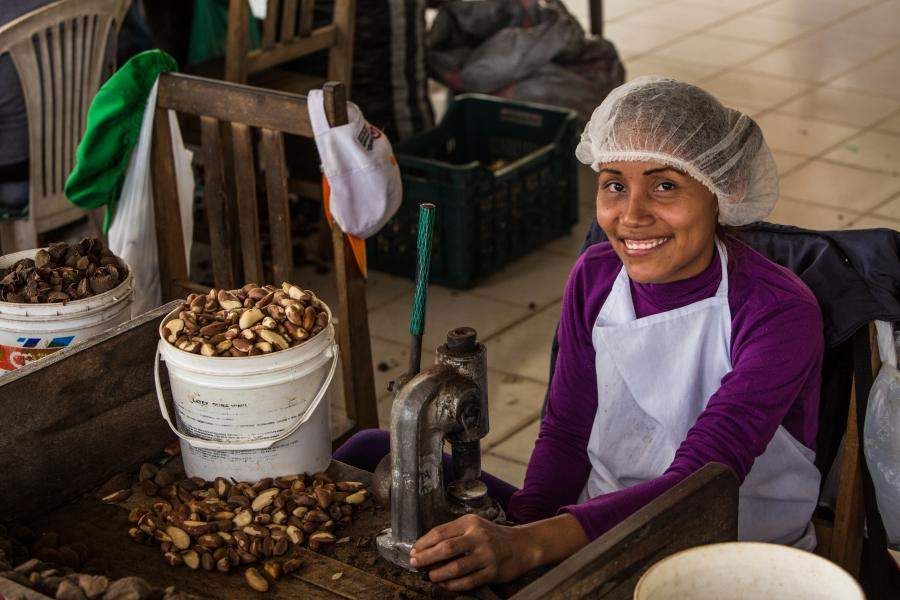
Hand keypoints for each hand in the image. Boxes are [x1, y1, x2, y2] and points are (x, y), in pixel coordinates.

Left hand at [409, 514, 534, 590]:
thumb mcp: (474, 526)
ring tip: (429, 576)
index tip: (414, 550)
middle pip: (446, 548)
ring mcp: (486, 555)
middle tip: (415, 563)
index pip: (441, 532)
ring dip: (438, 574)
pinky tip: (445, 584)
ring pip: (456, 567)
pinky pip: (468, 581)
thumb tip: (427, 547)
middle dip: (426, 557)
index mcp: (470, 523)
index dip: (424, 543)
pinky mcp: (493, 572)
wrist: (522, 545)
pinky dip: (454, 585)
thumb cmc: (492, 536)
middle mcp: (478, 537)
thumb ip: (454, 533)